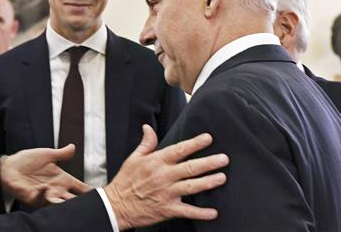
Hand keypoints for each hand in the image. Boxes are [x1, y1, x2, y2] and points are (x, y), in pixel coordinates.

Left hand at [0, 145, 91, 207]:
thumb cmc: (28, 160)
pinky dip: (45, 195)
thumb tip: (73, 147)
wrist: (9, 166)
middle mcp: (57, 189)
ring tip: (73, 203)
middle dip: (82, 203)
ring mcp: (46, 195)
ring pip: (60, 203)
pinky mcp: (34, 197)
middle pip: (74, 199)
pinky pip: (42, 199)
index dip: (91, 192)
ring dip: (65, 203)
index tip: (102, 196)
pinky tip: (46, 188)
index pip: (81, 188)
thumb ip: (62, 154)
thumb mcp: (47, 155)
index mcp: (63, 179)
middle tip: (93, 205)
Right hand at [103, 125, 227, 229]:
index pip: (179, 150)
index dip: (194, 144)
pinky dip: (200, 213)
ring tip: (222, 178)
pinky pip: (187, 211)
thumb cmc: (125, 181)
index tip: (208, 138)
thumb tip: (148, 127)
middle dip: (209, 162)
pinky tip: (213, 213)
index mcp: (156, 162)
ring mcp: (166, 193)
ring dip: (208, 182)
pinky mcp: (167, 209)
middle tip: (224, 159)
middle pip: (190, 168)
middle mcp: (163, 176)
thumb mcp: (133, 158)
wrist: (116, 206)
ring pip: (191, 187)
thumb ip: (146, 143)